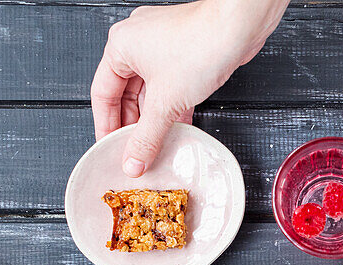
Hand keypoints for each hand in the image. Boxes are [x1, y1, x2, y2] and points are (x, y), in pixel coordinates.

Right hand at [91, 0, 288, 175]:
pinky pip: (171, 87)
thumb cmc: (201, 44)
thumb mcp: (166, 102)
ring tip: (156, 146)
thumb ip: (147, 136)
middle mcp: (138, 43)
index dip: (106, 126)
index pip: (102, 94)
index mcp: (121, 46)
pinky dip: (172, 109)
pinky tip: (178, 130)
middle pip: (126, 94)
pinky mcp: (185, 54)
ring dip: (154, 120)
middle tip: (135, 153)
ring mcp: (162, 47)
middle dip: (133, 126)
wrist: (239, 26)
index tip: (110, 149)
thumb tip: (134, 160)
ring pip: (151, 92)